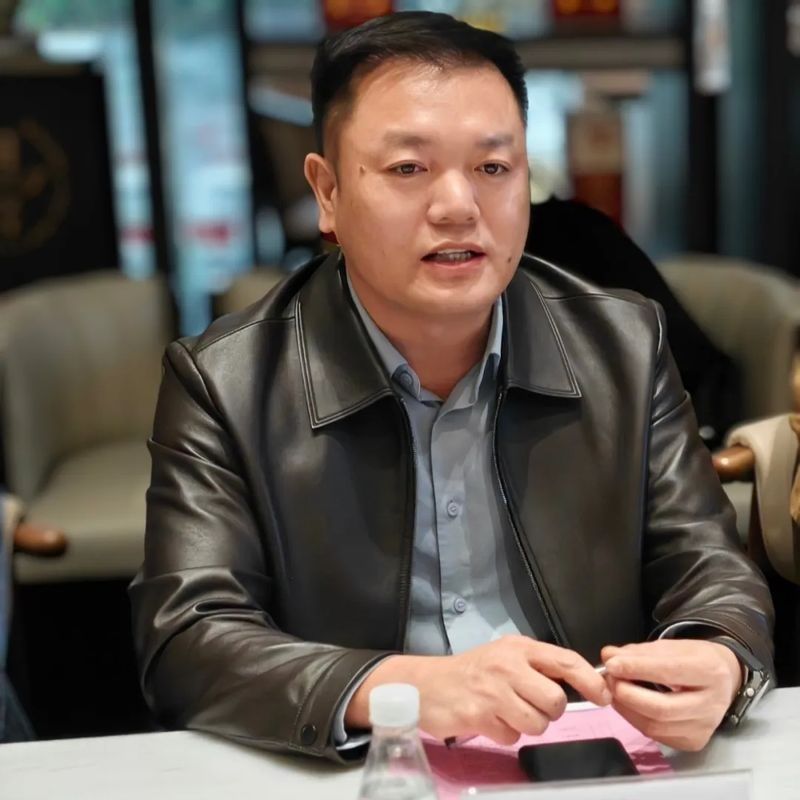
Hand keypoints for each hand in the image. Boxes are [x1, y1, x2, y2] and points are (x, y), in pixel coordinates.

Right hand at [346, 636, 611, 744]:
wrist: (426, 684)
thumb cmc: (472, 671)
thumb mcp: (505, 656)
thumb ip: (538, 666)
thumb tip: (580, 684)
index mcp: (518, 648)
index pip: (565, 661)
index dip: (590, 681)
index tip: (603, 696)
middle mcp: (507, 665)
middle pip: (555, 701)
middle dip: (548, 711)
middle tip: (527, 704)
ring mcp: (493, 691)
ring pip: (537, 723)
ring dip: (526, 724)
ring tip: (505, 712)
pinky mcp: (478, 714)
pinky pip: (512, 736)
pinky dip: (504, 733)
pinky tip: (488, 719)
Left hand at [601, 639, 742, 751]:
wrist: (723, 680)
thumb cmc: (693, 660)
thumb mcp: (670, 646)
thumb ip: (638, 652)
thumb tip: (609, 656)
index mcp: (710, 670)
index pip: (669, 672)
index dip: (637, 668)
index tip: (611, 664)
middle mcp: (713, 703)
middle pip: (662, 707)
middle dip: (628, 694)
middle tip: (608, 680)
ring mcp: (705, 727)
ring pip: (656, 726)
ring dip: (627, 708)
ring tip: (613, 691)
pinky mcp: (694, 742)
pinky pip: (657, 736)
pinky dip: (635, 720)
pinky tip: (627, 705)